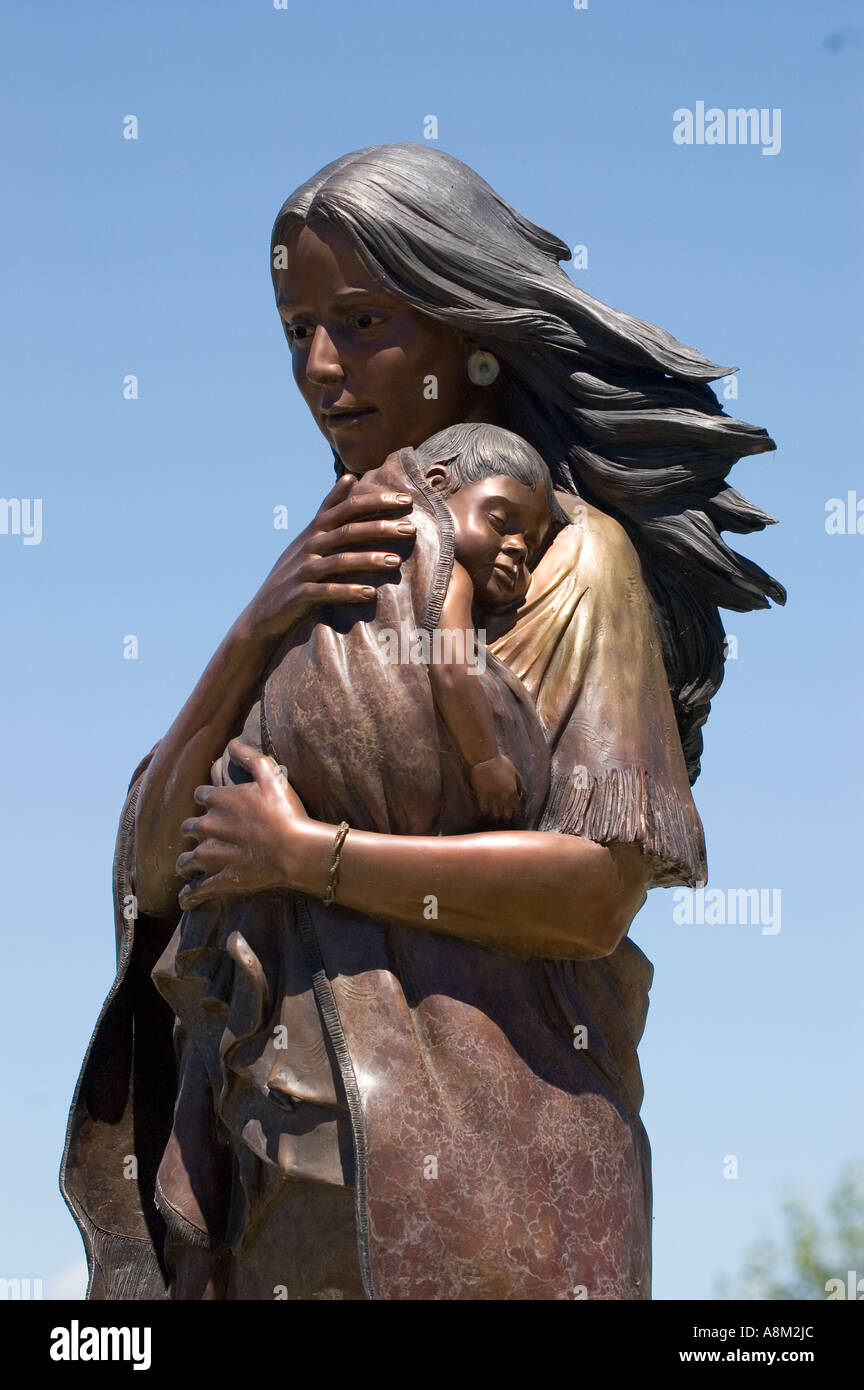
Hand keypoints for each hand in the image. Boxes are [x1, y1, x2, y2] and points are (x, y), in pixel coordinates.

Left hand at [175, 740, 312, 909]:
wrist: (294, 849)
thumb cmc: (284, 811)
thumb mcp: (271, 775)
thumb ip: (249, 757)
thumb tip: (232, 742)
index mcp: (218, 801)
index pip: (199, 796)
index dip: (206, 799)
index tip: (212, 803)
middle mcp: (208, 827)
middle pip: (189, 828)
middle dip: (193, 831)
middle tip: (201, 836)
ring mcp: (212, 856)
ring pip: (187, 861)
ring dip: (186, 863)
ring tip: (188, 867)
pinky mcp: (220, 879)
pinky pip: (197, 891)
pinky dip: (189, 896)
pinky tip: (186, 899)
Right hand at [241, 466, 414, 641]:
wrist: (263, 613)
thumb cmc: (295, 571)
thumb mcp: (310, 536)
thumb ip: (329, 508)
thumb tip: (350, 477)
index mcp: (315, 530)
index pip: (348, 507)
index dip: (376, 501)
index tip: (407, 498)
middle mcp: (308, 546)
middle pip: (347, 531)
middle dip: (379, 528)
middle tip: (410, 529)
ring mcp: (303, 570)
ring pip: (339, 561)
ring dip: (368, 560)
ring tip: (395, 562)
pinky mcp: (299, 595)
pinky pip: (326, 592)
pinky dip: (348, 592)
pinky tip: (370, 594)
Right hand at [470, 755, 523, 823]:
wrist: (485, 759)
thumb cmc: (501, 764)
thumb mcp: (515, 773)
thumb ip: (520, 785)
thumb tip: (522, 795)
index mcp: (512, 791)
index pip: (517, 808)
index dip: (515, 809)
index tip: (512, 808)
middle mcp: (503, 797)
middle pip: (507, 814)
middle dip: (506, 814)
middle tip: (504, 811)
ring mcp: (492, 797)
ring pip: (495, 814)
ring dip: (496, 813)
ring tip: (495, 810)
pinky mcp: (481, 796)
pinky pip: (484, 809)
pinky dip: (486, 810)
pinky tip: (486, 807)